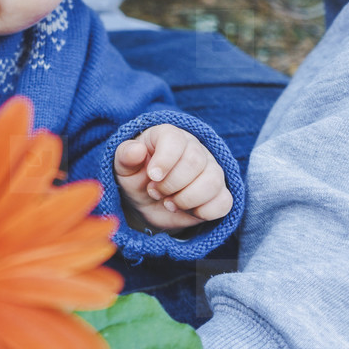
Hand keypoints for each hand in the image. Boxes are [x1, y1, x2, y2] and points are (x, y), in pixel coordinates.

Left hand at [113, 123, 231, 233]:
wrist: (147, 203)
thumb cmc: (136, 178)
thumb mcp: (124, 167)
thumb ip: (126, 156)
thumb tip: (136, 149)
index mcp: (169, 136)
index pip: (175, 139)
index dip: (165, 159)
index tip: (152, 176)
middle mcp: (195, 148)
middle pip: (195, 161)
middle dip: (171, 184)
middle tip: (154, 192)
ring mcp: (210, 170)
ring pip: (213, 181)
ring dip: (186, 199)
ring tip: (169, 203)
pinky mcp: (219, 193)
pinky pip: (224, 202)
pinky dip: (204, 211)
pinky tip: (187, 210)